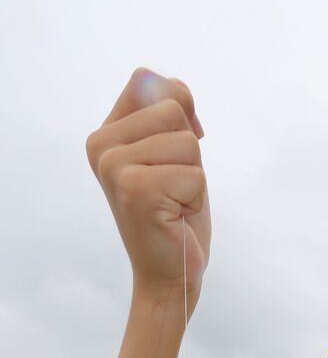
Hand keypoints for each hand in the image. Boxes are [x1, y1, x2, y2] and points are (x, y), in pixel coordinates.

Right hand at [86, 68, 210, 304]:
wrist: (169, 275)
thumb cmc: (175, 214)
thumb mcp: (174, 153)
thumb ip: (171, 110)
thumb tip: (178, 89)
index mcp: (104, 134)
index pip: (148, 81)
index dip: (179, 108)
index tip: (175, 154)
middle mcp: (101, 147)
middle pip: (172, 109)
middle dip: (189, 151)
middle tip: (174, 188)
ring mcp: (115, 167)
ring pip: (187, 141)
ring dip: (193, 175)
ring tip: (174, 202)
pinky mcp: (136, 189)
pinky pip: (195, 174)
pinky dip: (196, 198)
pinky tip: (175, 217)